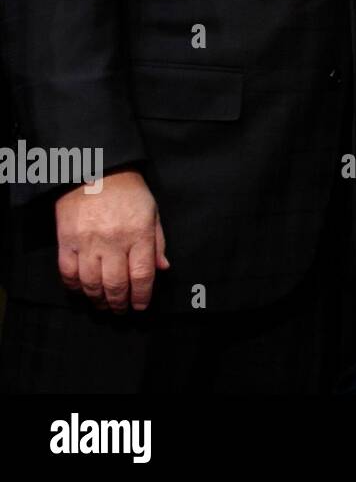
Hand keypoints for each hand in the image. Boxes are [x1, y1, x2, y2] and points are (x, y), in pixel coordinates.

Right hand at [54, 168, 168, 312]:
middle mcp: (113, 242)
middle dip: (120, 303)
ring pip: (91, 284)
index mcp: (138, 234)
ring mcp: (87, 243)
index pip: (142, 274)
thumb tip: (163, 269)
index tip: (141, 306)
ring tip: (104, 305)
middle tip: (121, 310)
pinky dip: (75, 287)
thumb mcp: (152, 212)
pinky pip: (68, 273)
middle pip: (115, 284)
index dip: (141, 296)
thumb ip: (158, 242)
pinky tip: (83, 290)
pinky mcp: (66, 242)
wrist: (95, 171)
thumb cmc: (129, 192)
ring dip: (98, 300)